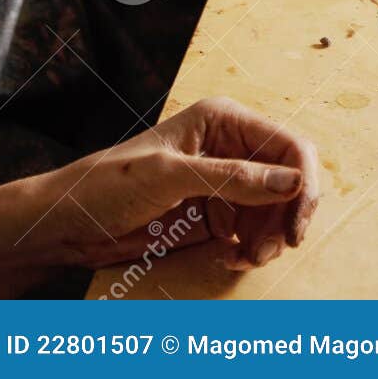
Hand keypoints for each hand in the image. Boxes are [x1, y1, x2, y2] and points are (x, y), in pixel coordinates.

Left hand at [28, 96, 319, 273]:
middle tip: (267, 252)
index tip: (296, 228)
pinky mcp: (216, 212)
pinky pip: (255, 230)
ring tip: (245, 259)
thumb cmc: (110, 182)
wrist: (74, 220)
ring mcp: (224, 180)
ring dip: (269, 239)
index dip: (303, 184)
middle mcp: (229, 145)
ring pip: (276, 210)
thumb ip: (230, 178)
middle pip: (289, 180)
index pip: (288, 146)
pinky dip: (252, 248)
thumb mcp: (170, 177)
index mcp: (221, 119)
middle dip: (285, 218)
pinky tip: (230, 258)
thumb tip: (290, 181)